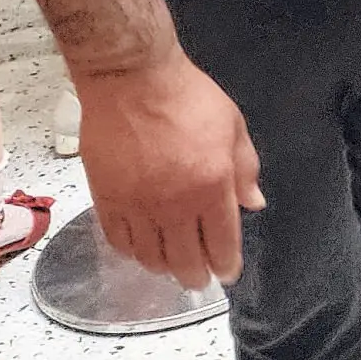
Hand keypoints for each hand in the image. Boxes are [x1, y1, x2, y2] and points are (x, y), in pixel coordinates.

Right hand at [76, 53, 261, 289]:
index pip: (221, 242)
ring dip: (164, 267)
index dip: (226, 264)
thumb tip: (254, 203)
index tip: (227, 272)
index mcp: (211, 186)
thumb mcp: (232, 125)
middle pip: (185, 259)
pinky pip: (119, 242)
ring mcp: (137, 206)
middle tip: (199, 278)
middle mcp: (174, 204)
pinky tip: (140, 249)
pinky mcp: (107, 201)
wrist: (131, 81)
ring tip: (171, 265)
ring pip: (150, 257)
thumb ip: (245, 169)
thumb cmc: (188, 98)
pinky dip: (132, 253)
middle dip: (196, 275)